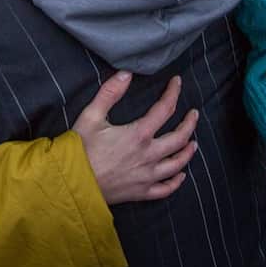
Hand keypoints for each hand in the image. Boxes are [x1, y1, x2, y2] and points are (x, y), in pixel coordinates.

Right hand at [73, 72, 197, 204]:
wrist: (71, 183)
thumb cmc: (80, 149)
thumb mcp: (91, 116)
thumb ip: (110, 93)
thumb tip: (126, 74)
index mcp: (139, 134)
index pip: (164, 108)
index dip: (173, 93)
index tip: (177, 82)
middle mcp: (148, 155)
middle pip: (179, 138)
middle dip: (189, 124)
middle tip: (194, 114)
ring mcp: (147, 176)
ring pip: (177, 164)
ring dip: (188, 152)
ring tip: (194, 143)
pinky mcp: (140, 192)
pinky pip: (165, 189)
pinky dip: (176, 182)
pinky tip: (180, 175)